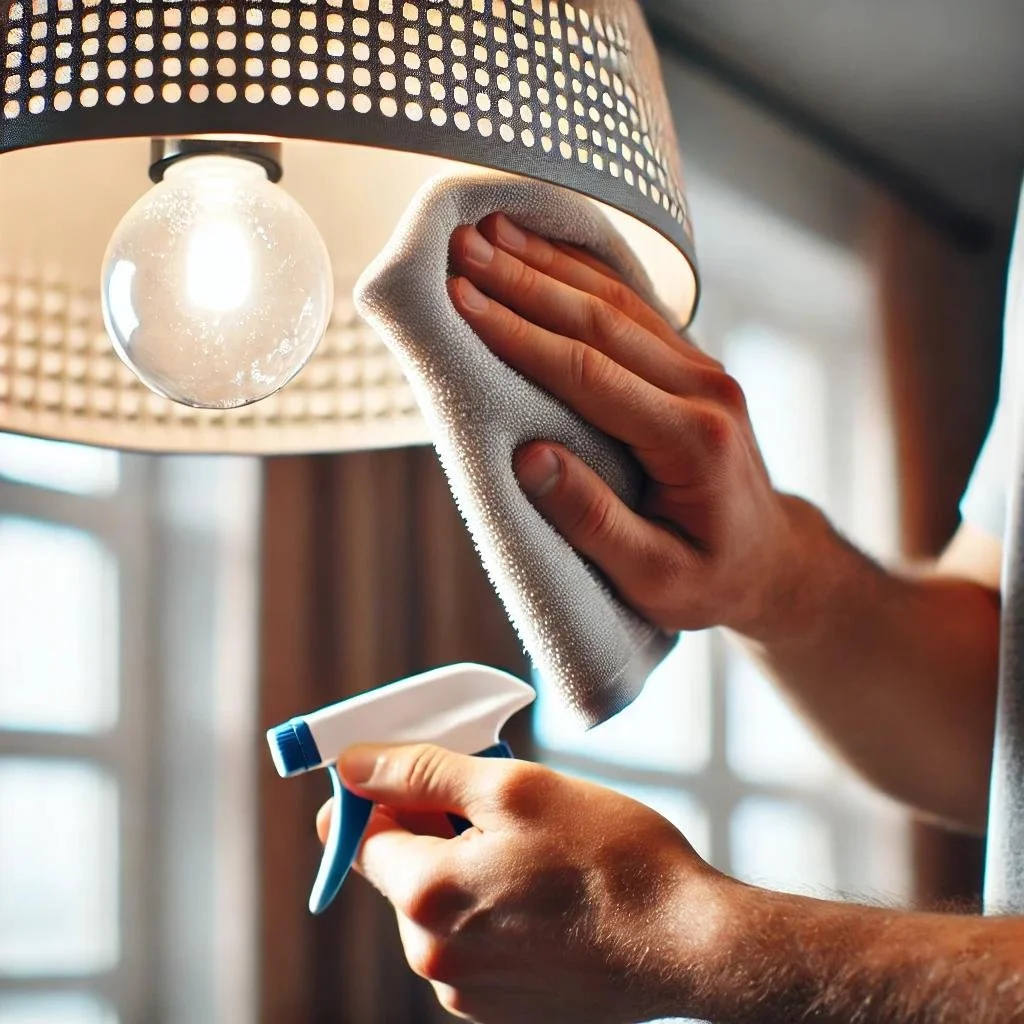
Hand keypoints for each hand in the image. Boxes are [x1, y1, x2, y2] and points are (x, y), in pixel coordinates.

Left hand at [319, 743, 732, 1023]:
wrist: (688, 945)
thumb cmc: (610, 859)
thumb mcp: (512, 787)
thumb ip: (422, 773)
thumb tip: (354, 765)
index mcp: (426, 897)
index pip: (357, 836)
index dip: (378, 794)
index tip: (412, 771)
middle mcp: (433, 957)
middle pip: (400, 869)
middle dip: (433, 825)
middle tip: (499, 798)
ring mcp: (467, 991)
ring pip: (438, 904)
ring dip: (466, 864)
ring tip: (535, 847)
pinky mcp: (501, 1008)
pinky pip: (470, 940)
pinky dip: (491, 905)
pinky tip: (544, 888)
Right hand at [448, 215, 818, 641]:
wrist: (771, 562)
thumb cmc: (710, 578)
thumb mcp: (656, 579)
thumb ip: (595, 523)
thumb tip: (530, 459)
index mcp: (693, 442)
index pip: (590, 373)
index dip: (520, 335)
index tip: (462, 301)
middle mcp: (704, 391)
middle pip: (601, 320)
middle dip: (523, 281)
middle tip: (462, 247)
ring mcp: (702, 371)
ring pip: (616, 301)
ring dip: (548, 263)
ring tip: (488, 231)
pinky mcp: (691, 365)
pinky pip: (633, 305)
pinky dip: (582, 272)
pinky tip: (544, 246)